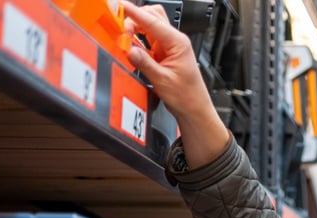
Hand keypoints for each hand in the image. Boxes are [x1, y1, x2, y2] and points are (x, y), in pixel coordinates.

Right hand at [120, 0, 228, 165]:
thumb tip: (129, 49)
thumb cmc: (187, 96)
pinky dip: (138, 39)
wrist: (194, 110)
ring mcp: (169, 46)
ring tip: (125, 38)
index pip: (153, 21)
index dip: (135, 13)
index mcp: (178, 43)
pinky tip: (131, 45)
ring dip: (136, 28)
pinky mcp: (164, 54)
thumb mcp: (162, 81)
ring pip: (149, 26)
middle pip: (152, 16)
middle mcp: (175, 41)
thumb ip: (144, 63)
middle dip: (135, 18)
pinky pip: (148, 39)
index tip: (121, 6)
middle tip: (122, 31)